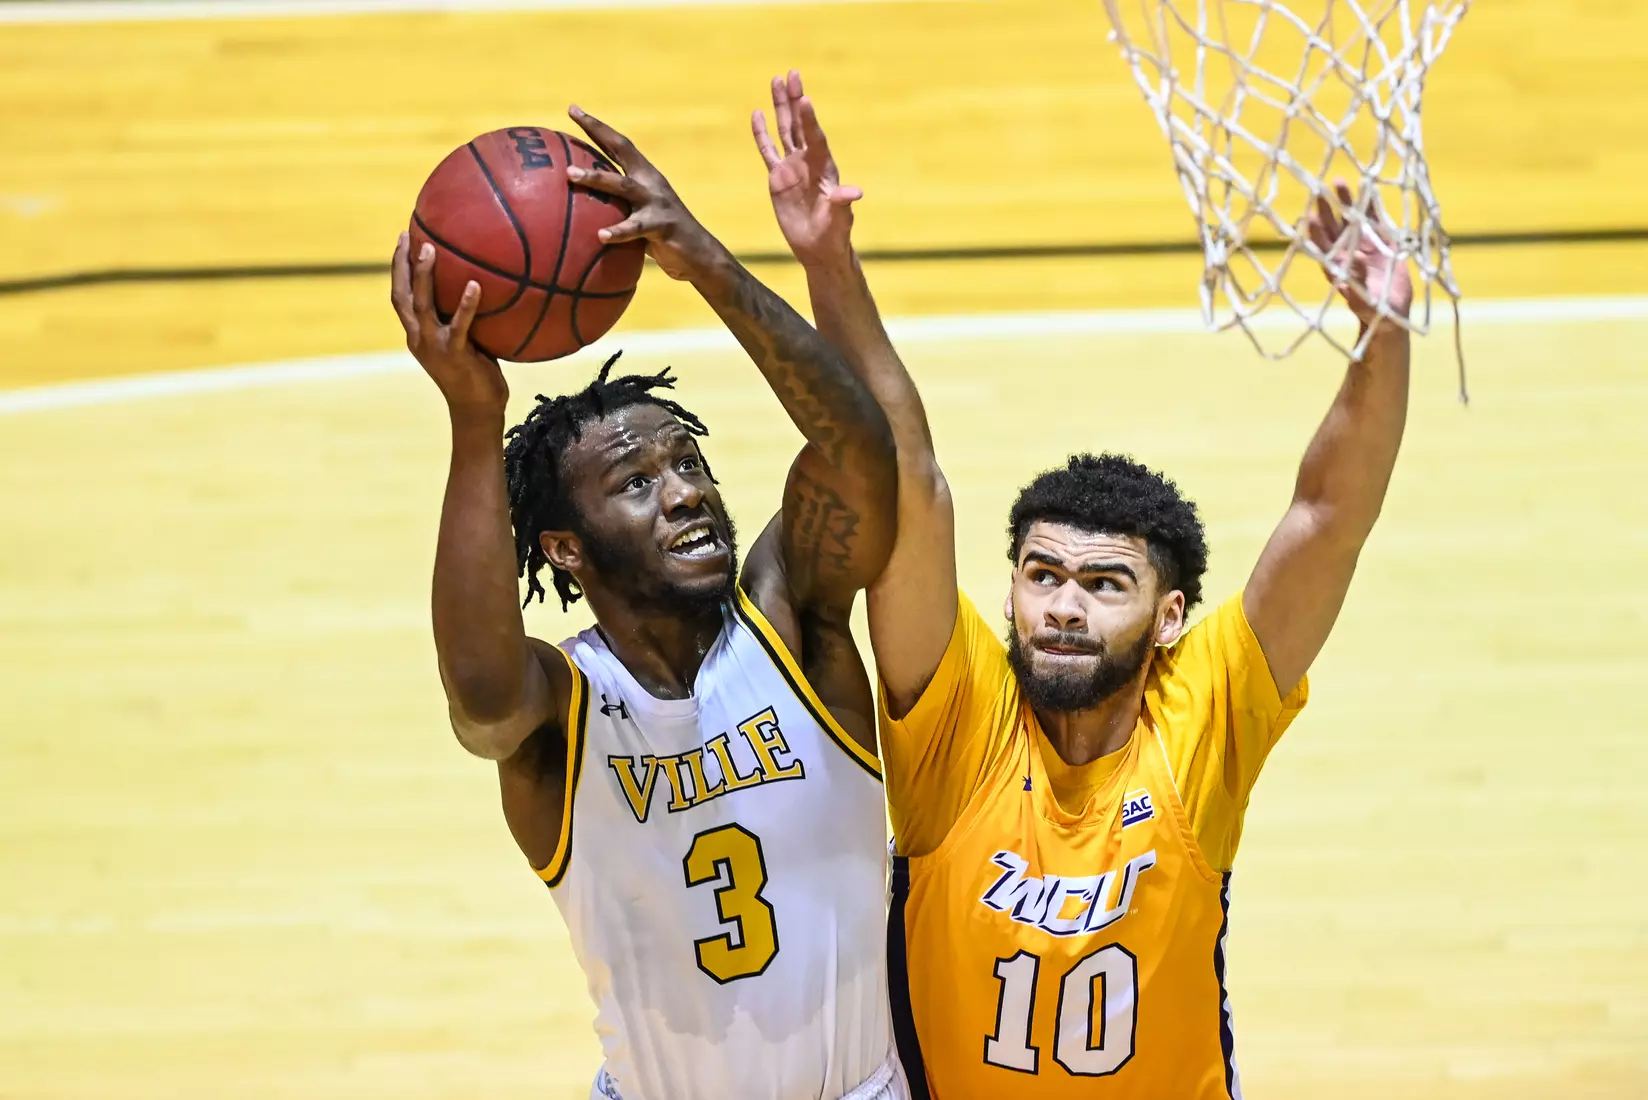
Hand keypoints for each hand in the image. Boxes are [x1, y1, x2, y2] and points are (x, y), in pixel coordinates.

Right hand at [391, 232, 507, 417]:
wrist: (477, 410)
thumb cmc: (477, 374)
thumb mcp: (466, 342)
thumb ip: (466, 317)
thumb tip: (484, 286)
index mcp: (418, 334)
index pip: (400, 296)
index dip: (398, 269)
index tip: (402, 240)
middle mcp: (419, 337)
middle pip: (401, 294)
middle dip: (400, 264)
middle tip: (406, 235)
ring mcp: (434, 346)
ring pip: (421, 304)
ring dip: (422, 275)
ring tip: (429, 249)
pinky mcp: (454, 354)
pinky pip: (459, 325)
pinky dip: (467, 304)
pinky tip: (475, 285)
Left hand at [565, 106, 726, 282]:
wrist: (699, 256)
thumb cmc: (662, 239)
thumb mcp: (638, 218)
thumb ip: (615, 209)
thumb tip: (578, 211)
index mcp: (645, 177)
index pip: (618, 145)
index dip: (597, 127)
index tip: (573, 109)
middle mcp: (651, 183)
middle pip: (623, 149)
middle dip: (598, 130)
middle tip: (573, 117)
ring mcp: (657, 202)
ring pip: (623, 186)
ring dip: (596, 177)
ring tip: (571, 175)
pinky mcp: (663, 225)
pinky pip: (636, 228)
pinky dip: (618, 231)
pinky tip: (600, 236)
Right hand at [752, 70, 861, 266]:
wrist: (819, 246)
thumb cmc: (834, 232)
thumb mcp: (839, 218)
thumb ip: (842, 203)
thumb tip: (854, 193)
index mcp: (823, 167)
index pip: (815, 138)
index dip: (810, 120)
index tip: (805, 99)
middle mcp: (808, 161)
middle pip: (800, 125)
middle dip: (795, 100)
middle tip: (792, 74)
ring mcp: (792, 167)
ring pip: (784, 130)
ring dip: (780, 107)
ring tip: (776, 81)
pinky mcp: (778, 178)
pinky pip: (768, 151)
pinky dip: (762, 134)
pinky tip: (757, 114)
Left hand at [1308, 179, 1413, 327]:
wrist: (1391, 313)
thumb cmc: (1373, 313)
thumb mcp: (1365, 301)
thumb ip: (1357, 282)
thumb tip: (1353, 258)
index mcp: (1337, 267)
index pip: (1322, 246)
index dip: (1316, 232)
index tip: (1310, 217)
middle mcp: (1346, 253)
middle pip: (1332, 227)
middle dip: (1326, 209)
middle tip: (1319, 190)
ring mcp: (1363, 245)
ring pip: (1352, 219)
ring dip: (1346, 202)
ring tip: (1339, 181)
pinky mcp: (1382, 242)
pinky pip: (1376, 220)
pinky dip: (1372, 205)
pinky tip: (1369, 188)